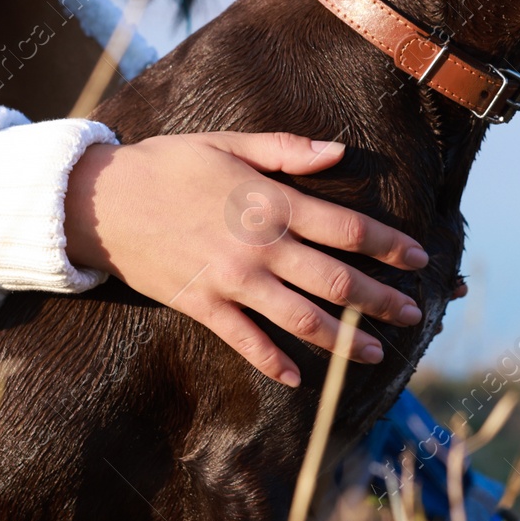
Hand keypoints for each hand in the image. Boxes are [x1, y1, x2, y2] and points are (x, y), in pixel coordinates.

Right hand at [64, 131, 426, 386]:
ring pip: (300, 317)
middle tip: (412, 313)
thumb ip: (287, 149)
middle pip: (335, 278)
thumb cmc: (169, 164)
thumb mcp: (230, 143)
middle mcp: (260, 246)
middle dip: (380, 298)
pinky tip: (296, 377)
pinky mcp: (202, 305)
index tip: (418, 258)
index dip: (388, 244)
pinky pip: (244, 340)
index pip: (346, 227)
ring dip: (342, 339)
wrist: (101, 201)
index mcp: (272, 202)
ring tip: (376, 353)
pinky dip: (272, 361)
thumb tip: (338, 152)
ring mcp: (231, 280)